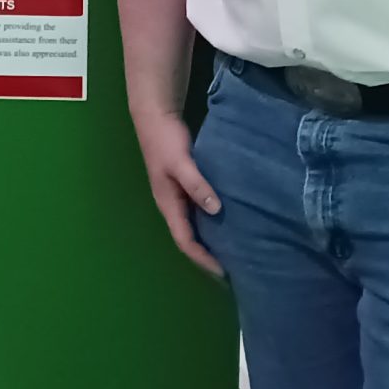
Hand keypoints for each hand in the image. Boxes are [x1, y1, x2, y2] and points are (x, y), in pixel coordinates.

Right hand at [133, 108, 224, 277]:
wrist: (155, 116)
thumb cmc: (165, 140)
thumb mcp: (181, 163)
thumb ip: (197, 185)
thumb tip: (215, 210)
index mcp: (168, 204)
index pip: (185, 241)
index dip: (203, 258)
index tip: (224, 272)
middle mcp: (172, 205)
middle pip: (189, 238)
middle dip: (207, 256)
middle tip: (233, 268)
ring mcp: (177, 195)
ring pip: (194, 226)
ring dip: (209, 240)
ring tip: (232, 250)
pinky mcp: (184, 185)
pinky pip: (198, 211)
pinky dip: (211, 221)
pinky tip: (226, 221)